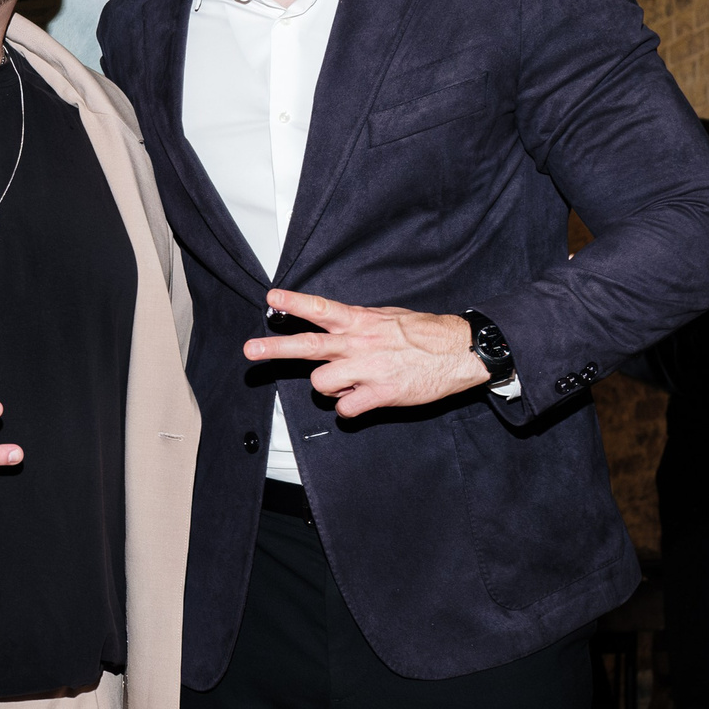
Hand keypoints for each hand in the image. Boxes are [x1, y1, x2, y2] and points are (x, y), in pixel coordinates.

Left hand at [244, 288, 490, 419]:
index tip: (272, 299)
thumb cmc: (422, 333)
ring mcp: (368, 370)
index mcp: (360, 322)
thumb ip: (357, 322)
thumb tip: (335, 323)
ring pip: (321, 384)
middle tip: (250, 350)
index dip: (295, 304)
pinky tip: (360, 399)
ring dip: (326, 388)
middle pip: (308, 346)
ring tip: (345, 383)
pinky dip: (348, 408)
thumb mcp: (387, 317)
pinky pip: (345, 409)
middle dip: (275, 348)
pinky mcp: (380, 394)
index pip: (322, 309)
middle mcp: (359, 344)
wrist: (458, 351)